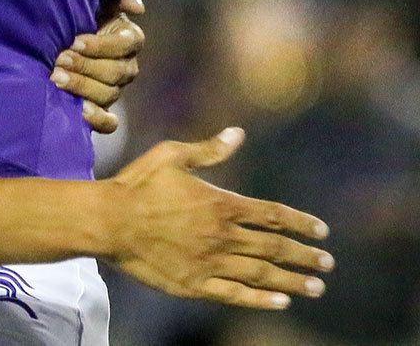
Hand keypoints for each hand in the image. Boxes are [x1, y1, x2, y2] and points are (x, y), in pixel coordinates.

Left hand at [53, 0, 144, 133]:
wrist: (53, 37)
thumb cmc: (77, 12)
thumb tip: (137, 5)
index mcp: (129, 38)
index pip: (126, 44)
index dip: (101, 45)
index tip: (75, 41)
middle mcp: (126, 66)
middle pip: (114, 72)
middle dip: (84, 66)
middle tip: (58, 60)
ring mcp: (114, 89)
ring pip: (108, 94)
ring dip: (82, 88)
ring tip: (55, 79)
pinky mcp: (101, 109)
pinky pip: (108, 122)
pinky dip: (96, 119)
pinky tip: (78, 111)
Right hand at [106, 127, 333, 309]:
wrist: (108, 220)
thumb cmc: (137, 184)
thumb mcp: (171, 155)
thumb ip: (208, 149)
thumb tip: (238, 133)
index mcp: (220, 204)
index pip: (271, 215)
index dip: (299, 222)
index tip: (322, 231)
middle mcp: (222, 236)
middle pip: (274, 248)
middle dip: (305, 256)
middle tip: (328, 264)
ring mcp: (210, 263)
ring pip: (261, 274)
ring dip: (292, 281)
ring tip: (316, 288)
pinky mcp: (194, 284)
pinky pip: (235, 295)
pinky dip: (261, 300)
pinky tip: (280, 302)